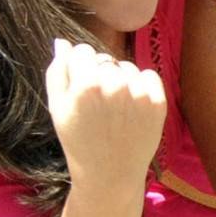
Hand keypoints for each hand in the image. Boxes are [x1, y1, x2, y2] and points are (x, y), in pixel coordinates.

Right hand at [47, 38, 166, 187]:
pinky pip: (148, 76)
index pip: (82, 51)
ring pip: (127, 67)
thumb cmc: (79, 141)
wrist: (110, 175)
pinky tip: (132, 110)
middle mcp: (115, 86)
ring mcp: (139, 94)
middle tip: (98, 106)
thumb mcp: (57, 108)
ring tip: (115, 111)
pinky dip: (142, 87)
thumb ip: (57, 71)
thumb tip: (62, 41)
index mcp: (86, 85)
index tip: (80, 89)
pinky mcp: (158, 102)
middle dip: (99, 75)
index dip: (79, 68)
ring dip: (121, 81)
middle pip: (104, 60)